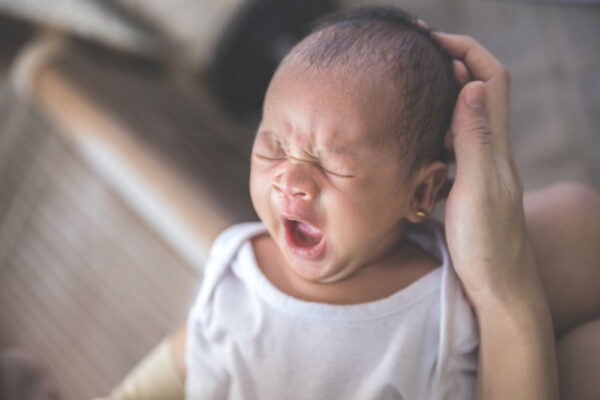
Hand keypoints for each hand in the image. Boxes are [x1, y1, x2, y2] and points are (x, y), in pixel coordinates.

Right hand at [433, 33, 537, 307]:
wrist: (497, 284)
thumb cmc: (488, 243)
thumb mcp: (477, 188)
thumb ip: (475, 138)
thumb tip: (473, 84)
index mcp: (495, 144)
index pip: (490, 77)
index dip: (465, 50)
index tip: (431, 40)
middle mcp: (491, 148)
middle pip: (479, 88)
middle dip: (451, 62)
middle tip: (414, 55)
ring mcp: (479, 165)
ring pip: (465, 113)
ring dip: (443, 91)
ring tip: (410, 85)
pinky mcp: (467, 181)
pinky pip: (453, 140)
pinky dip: (436, 124)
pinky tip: (416, 131)